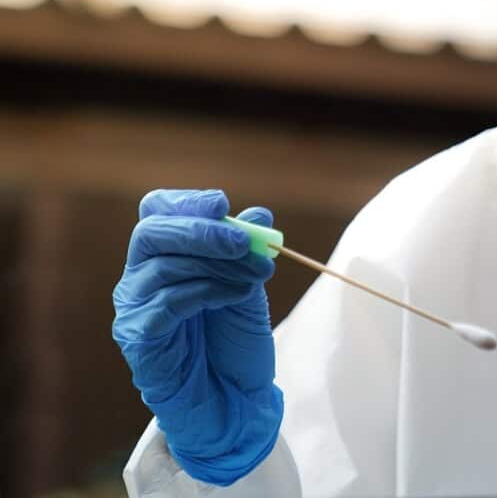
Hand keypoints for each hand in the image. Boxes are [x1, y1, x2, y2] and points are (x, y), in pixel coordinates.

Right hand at [112, 189, 283, 486]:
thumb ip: (248, 251)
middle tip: (244, 243)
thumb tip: (261, 214)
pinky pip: (168, 303)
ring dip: (218, 265)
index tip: (223, 204)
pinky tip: (235, 296)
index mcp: (163, 255)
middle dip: (202, 231)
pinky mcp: (137, 337)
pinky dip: (207, 292)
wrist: (233, 397)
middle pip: (152, 233)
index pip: (156, 212)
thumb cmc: (234, 339)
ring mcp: (133, 307)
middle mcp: (139, 277)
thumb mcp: (248, 284)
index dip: (186, 202)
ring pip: (164, 266)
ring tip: (255, 277)